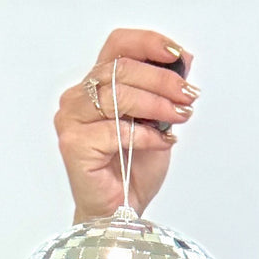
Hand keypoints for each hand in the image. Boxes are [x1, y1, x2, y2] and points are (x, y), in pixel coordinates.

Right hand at [54, 29, 198, 222]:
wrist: (120, 214)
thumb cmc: (132, 173)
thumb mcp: (158, 126)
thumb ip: (163, 96)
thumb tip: (183, 65)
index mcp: (94, 86)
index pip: (117, 47)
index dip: (147, 44)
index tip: (176, 54)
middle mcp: (78, 98)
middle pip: (120, 70)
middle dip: (161, 81)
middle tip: (187, 95)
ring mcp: (72, 120)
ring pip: (117, 97)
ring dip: (156, 105)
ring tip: (181, 115)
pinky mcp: (74, 145)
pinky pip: (115, 131)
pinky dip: (145, 135)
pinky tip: (162, 141)